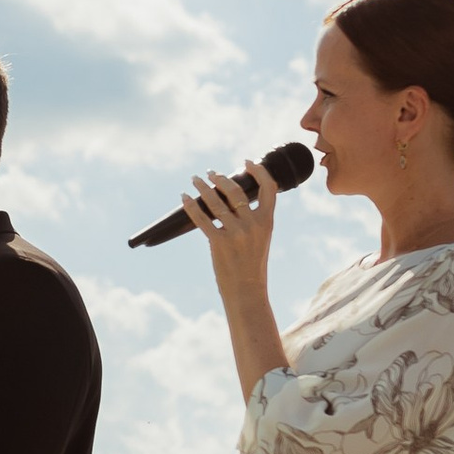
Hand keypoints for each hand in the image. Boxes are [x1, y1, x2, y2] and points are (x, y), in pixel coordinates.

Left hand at [183, 160, 281, 298]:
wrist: (247, 290)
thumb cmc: (252, 264)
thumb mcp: (261, 238)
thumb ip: (254, 219)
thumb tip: (235, 198)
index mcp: (267, 221)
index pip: (269, 188)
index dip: (258, 171)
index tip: (246, 162)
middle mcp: (253, 224)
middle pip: (235, 191)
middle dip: (220, 178)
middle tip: (210, 173)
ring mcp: (236, 233)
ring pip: (215, 202)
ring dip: (202, 188)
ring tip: (195, 180)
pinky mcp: (219, 243)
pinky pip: (202, 219)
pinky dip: (191, 206)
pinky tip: (184, 198)